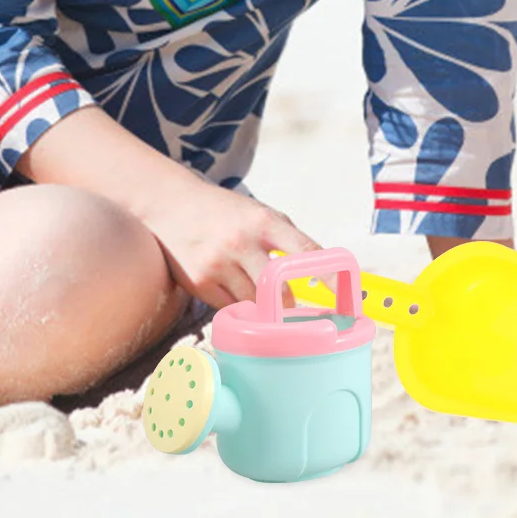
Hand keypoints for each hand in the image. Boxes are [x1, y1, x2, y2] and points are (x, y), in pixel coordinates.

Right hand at [142, 175, 318, 308]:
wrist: (172, 205)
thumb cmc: (226, 212)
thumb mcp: (259, 214)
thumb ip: (286, 239)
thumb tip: (318, 270)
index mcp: (265, 222)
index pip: (305, 252)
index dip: (328, 276)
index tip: (344, 294)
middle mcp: (243, 242)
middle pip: (279, 289)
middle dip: (290, 304)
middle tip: (296, 312)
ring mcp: (219, 264)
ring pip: (255, 304)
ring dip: (263, 308)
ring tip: (264, 304)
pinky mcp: (200, 283)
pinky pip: (230, 308)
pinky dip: (239, 308)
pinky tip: (236, 295)